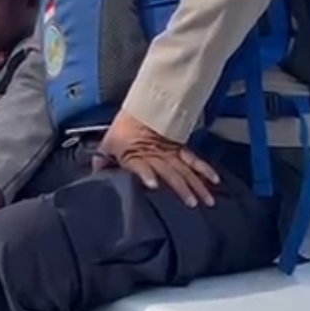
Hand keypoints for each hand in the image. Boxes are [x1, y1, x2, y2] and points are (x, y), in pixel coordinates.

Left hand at [91, 111, 219, 207]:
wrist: (143, 107)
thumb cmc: (125, 126)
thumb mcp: (109, 143)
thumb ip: (103, 161)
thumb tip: (96, 173)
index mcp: (135, 156)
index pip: (141, 166)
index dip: (146, 174)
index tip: (152, 184)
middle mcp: (155, 157)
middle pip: (170, 173)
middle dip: (181, 189)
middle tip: (191, 203)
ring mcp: (170, 154)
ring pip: (185, 171)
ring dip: (196, 185)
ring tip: (206, 200)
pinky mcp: (180, 150)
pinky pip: (194, 161)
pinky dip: (205, 170)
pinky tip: (214, 180)